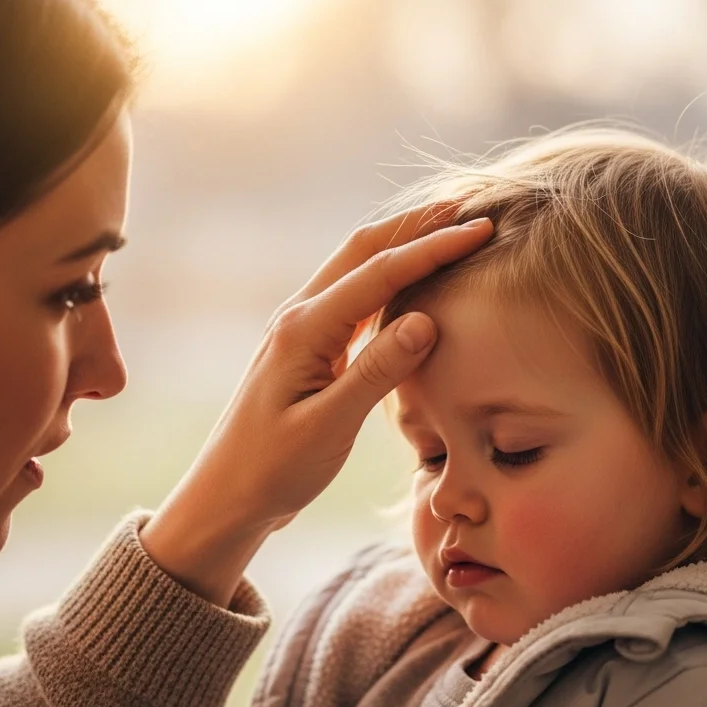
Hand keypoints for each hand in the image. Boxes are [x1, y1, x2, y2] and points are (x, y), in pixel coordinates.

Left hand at [140, 208, 492, 605]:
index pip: (380, 271)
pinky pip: (354, 300)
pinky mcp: (308, 349)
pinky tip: (412, 285)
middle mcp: (300, 317)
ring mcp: (301, 330)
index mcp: (305, 329)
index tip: (480, 229)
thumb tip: (427, 319)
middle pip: (364, 250)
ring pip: (357, 269)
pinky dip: (389, 282)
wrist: (227, 496)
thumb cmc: (273, 469)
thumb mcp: (329, 426)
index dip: (433, 247)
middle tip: (468, 209)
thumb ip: (377, 371)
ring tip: (448, 233)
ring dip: (402, 246)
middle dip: (416, 225)